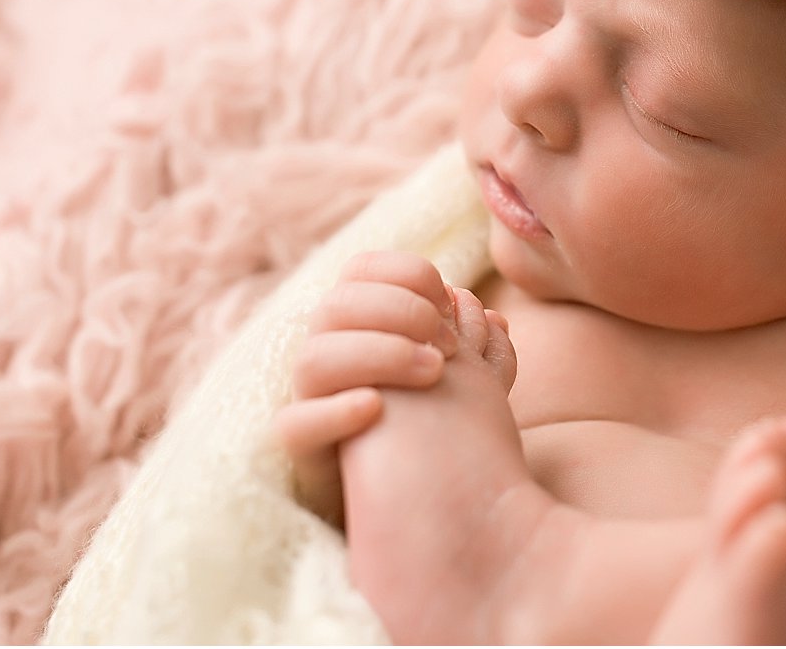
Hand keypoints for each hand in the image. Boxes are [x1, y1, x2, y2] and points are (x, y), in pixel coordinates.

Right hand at [273, 251, 478, 525]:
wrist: (423, 515)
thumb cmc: (441, 437)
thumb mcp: (467, 390)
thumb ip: (478, 353)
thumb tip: (492, 315)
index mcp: (363, 328)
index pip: (360, 271)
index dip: (403, 273)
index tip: (447, 297)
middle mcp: (330, 357)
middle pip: (336, 305)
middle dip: (398, 311)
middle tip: (448, 347)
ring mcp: (312, 404)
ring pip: (312, 358)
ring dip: (377, 354)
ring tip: (433, 373)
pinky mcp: (304, 454)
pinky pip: (293, 425)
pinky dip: (334, 411)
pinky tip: (378, 408)